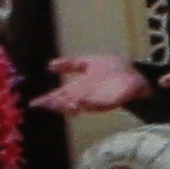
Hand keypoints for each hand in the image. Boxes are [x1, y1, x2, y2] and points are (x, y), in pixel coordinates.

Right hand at [32, 52, 149, 118]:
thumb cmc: (113, 69)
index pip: (59, 95)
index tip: (34, 102)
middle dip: (56, 103)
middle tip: (45, 102)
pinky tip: (79, 102)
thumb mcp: (88, 63)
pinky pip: (97, 104)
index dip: (46, 99)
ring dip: (69, 105)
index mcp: (79, 88)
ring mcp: (97, 100)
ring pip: (79, 105)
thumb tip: (49, 65)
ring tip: (60, 102)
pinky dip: (87, 103)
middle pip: (66, 102)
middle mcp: (85, 97)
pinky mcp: (110, 101)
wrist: (135, 71)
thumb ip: (70, 64)